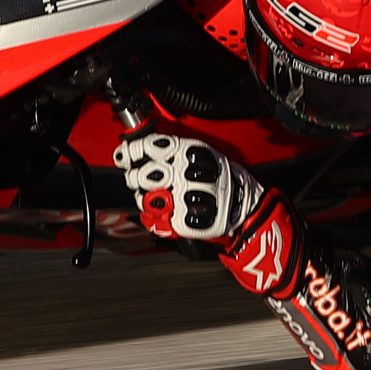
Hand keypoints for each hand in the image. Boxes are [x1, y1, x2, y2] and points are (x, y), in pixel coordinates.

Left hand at [117, 131, 270, 243]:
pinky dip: (158, 220)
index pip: (153, 147)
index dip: (134, 151)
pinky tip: (164, 215)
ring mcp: (187, 199)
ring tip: (156, 198)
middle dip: (136, 177)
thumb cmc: (219, 179)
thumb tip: (138, 147)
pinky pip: (162, 222)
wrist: (246, 208)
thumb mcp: (200, 154)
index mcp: (191, 153)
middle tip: (138, 179)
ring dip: (147, 199)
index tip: (125, 154)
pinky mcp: (188, 222)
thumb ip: (171, 151)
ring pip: (151, 199)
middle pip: (147, 175)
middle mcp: (188, 174)